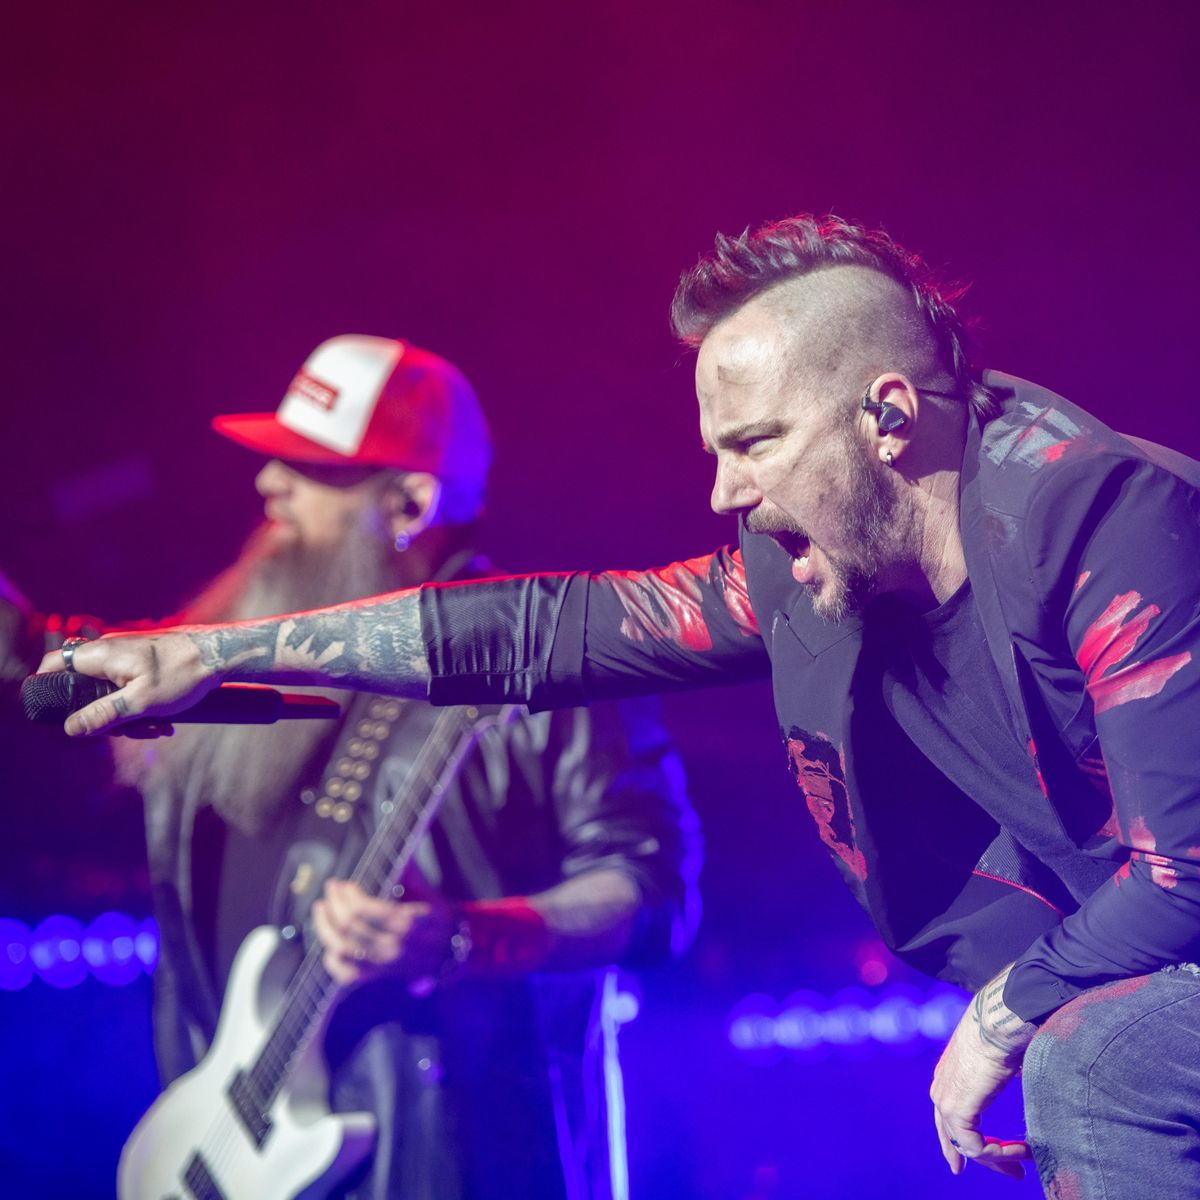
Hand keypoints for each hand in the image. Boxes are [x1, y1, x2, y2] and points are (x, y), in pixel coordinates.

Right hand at [37, 630, 217, 736]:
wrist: (222, 654)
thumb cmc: (183, 673)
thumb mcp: (141, 702)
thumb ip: (103, 714)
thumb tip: (70, 728)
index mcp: (102, 655)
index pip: (54, 664)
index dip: (49, 688)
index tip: (60, 714)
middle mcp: (110, 651)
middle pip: (84, 688)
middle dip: (105, 716)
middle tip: (131, 731)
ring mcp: (128, 657)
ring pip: (111, 694)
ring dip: (130, 717)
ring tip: (158, 727)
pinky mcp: (144, 664)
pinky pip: (130, 689)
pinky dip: (143, 707)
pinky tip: (165, 721)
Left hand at [311, 878, 459, 987]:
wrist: (450, 950)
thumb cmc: (437, 917)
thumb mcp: (428, 892)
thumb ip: (409, 872)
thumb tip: (398, 846)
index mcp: (406, 922)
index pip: (363, 910)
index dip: (348, 895)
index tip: (344, 884)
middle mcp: (393, 946)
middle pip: (348, 926)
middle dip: (334, 904)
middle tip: (331, 888)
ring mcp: (383, 964)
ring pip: (341, 949)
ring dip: (325, 927)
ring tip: (321, 909)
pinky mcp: (377, 975)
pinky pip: (346, 975)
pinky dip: (333, 960)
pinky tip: (329, 945)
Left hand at [930, 968, 1034, 1181]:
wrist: (997, 1022)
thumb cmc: (1004, 1033)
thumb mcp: (998, 1060)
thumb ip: (997, 1075)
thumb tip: (1016, 1080)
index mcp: (949, 1074)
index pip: (948, 1117)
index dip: (962, 1141)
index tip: (986, 1157)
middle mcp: (942, 1087)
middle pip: (953, 1135)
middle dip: (983, 1159)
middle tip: (1012, 1173)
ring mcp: (945, 1098)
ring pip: (966, 1145)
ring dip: (998, 1159)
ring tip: (1023, 1165)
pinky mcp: (955, 1108)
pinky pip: (975, 1146)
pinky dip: (1000, 1154)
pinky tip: (1022, 1150)